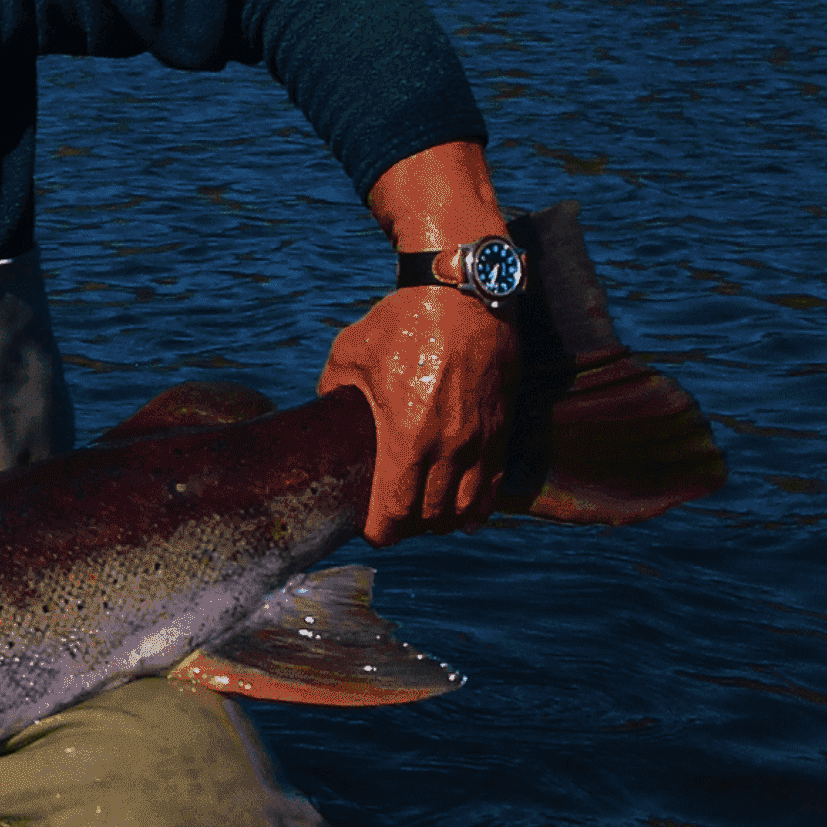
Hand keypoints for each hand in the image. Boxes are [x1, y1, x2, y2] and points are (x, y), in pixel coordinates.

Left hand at [318, 286, 518, 544]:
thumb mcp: (348, 355)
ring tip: (428, 520)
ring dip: (446, 520)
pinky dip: (480, 505)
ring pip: (467, 506)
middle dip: (410, 527)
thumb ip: (333, 392)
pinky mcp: (502, 426)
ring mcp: (480, 439)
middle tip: (395, 522)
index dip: (381, 531)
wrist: (462, 294)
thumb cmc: (400, 323)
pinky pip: (494, 482)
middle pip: (432, 515)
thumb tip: (324, 415)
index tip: (371, 532)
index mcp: (406, 436)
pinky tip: (468, 514)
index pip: (396, 509)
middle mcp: (448, 446)